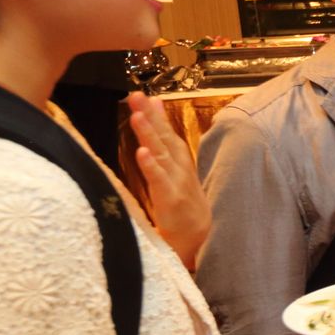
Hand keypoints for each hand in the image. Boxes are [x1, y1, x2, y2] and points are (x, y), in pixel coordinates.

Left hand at [127, 92, 209, 268]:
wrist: (197, 239)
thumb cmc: (181, 207)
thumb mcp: (173, 178)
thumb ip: (163, 155)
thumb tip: (150, 138)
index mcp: (179, 164)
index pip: (167, 135)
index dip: (157, 115)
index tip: (144, 95)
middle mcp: (180, 169)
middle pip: (164, 139)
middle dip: (150, 116)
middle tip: (136, 96)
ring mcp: (177, 183)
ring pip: (161, 154)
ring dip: (149, 134)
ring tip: (137, 116)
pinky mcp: (171, 200)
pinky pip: (159, 180)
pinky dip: (151, 165)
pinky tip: (142, 152)